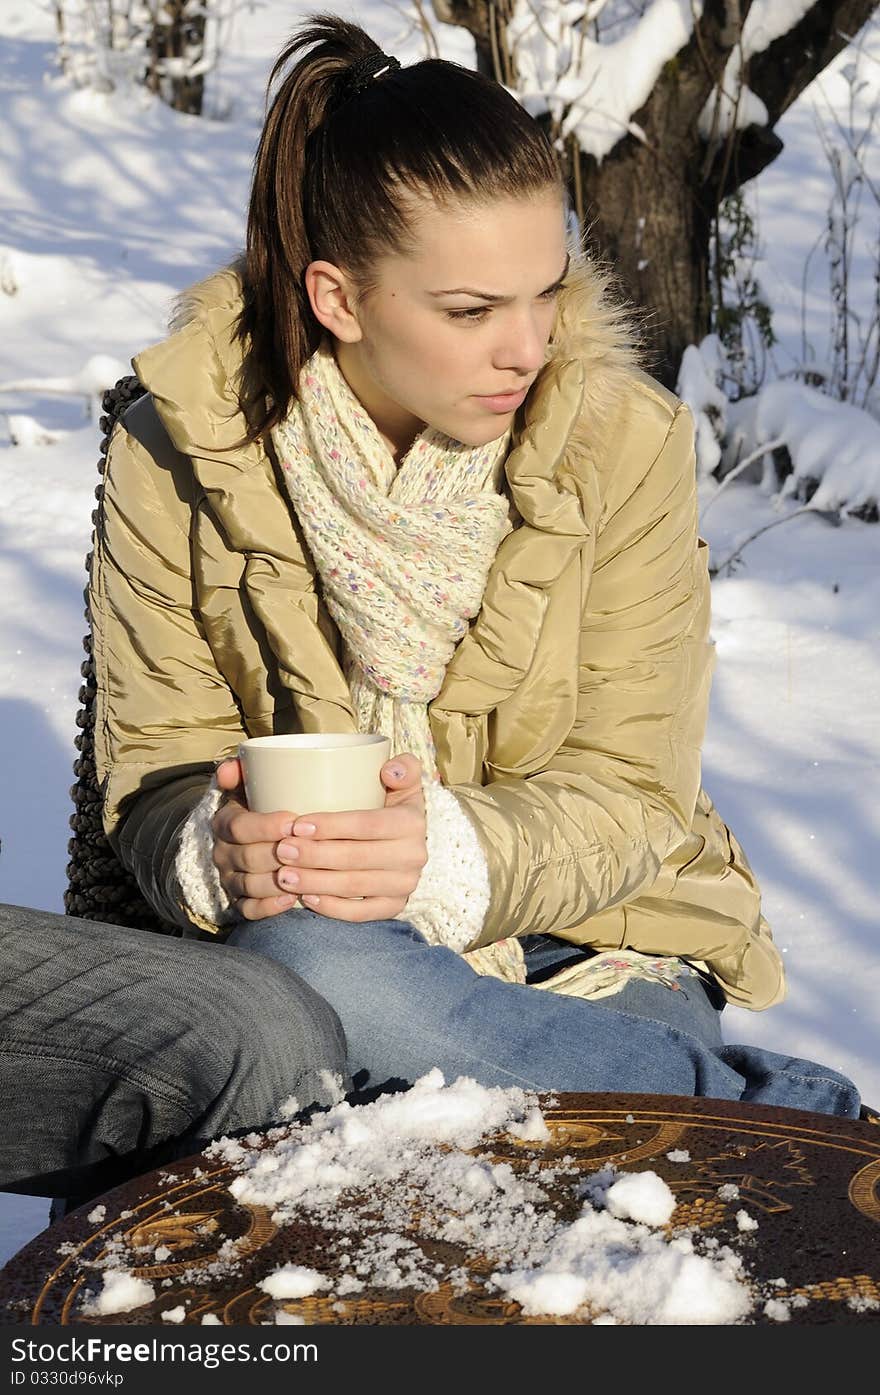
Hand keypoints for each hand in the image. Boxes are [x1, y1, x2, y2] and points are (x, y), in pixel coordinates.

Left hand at [212, 752, 426, 921]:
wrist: (406, 843)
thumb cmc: (390, 804)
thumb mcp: (402, 782)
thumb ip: (402, 766)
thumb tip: (388, 771)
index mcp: (412, 821)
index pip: (368, 824)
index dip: (332, 826)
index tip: (297, 824)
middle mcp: (414, 856)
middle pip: (357, 858)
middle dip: (315, 856)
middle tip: (282, 850)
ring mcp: (405, 885)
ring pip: (355, 888)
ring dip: (316, 883)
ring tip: (284, 875)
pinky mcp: (394, 907)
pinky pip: (361, 913)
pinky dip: (332, 908)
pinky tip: (306, 898)